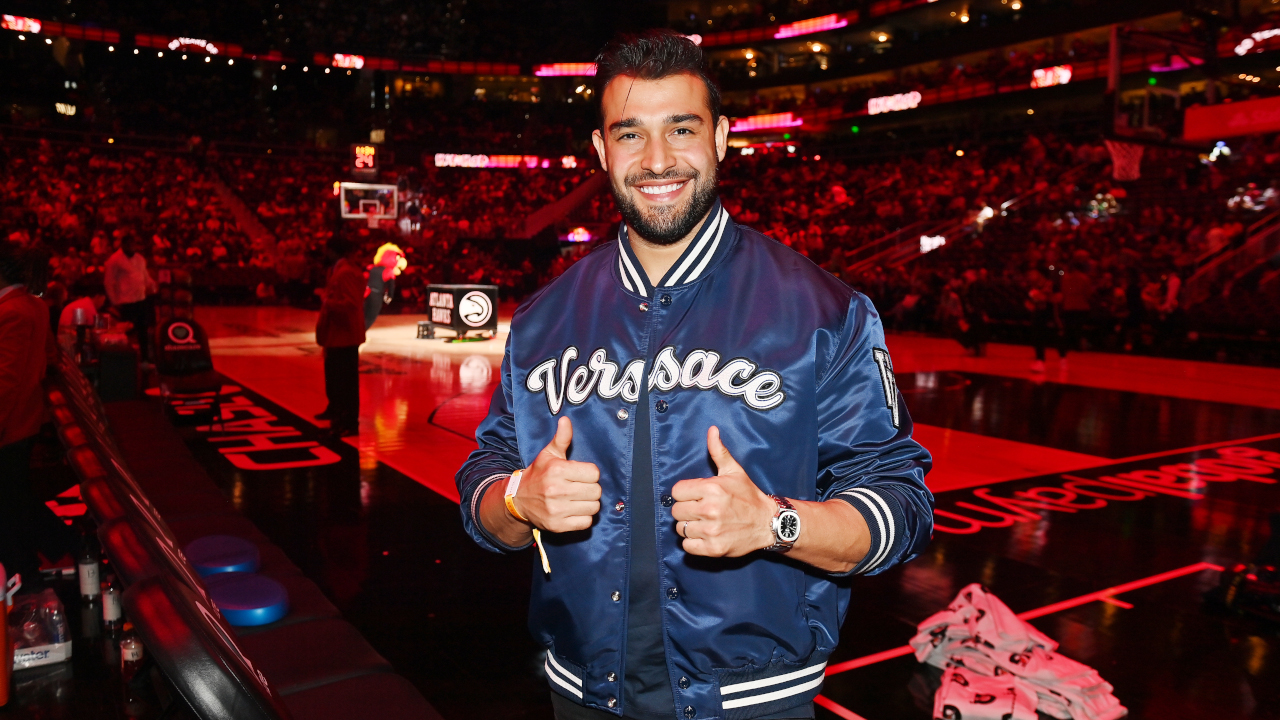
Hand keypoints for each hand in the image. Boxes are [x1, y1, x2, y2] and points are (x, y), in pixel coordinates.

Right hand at [514, 416, 601, 532]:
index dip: (589, 473)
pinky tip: (574, 510)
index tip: (580, 474)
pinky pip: (586, 522)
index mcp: (557, 470)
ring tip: (577, 499)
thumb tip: (566, 420)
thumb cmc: (538, 474)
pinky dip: (583, 518)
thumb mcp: (548, 454)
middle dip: (591, 488)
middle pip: (596, 491)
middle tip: (580, 487)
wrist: (519, 499)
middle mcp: (557, 490)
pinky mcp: (558, 525)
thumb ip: (561, 438)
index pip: (594, 473)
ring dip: (589, 503)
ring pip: (594, 507)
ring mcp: (557, 509)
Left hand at [671, 426, 775, 556]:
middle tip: (700, 510)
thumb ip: (718, 451)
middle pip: (676, 511)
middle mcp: (710, 509)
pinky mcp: (713, 548)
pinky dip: (693, 543)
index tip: (695, 496)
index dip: (684, 494)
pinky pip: (687, 546)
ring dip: (690, 527)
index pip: (676, 492)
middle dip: (686, 510)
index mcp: (712, 488)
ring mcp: (711, 530)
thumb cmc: (749, 496)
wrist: (768, 523)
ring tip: (704, 523)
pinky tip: (705, 535)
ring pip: (681, 529)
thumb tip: (712, 430)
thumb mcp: (734, 471)